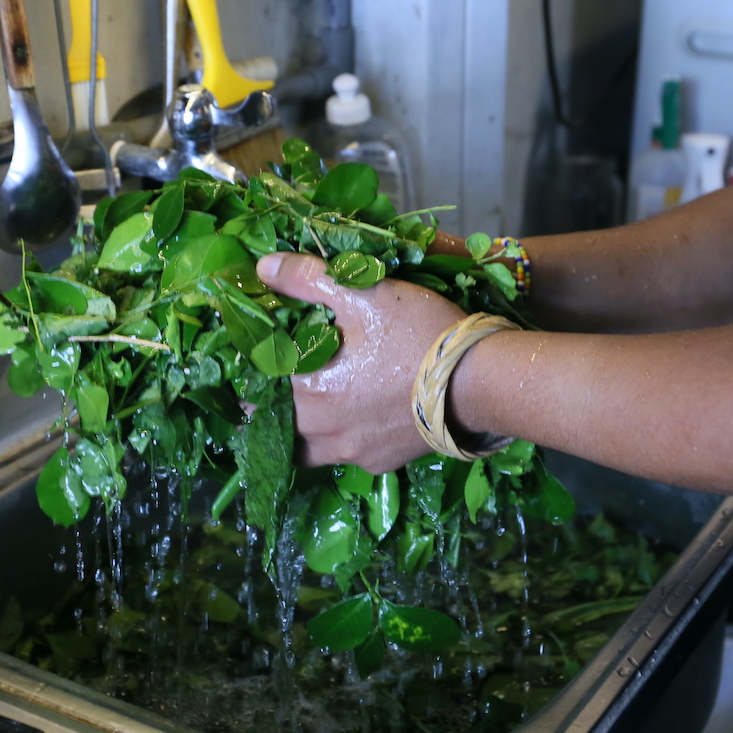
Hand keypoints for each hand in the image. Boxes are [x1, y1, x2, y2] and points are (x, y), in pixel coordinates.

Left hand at [257, 252, 465, 473]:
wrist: (479, 382)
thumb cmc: (417, 333)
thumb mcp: (363, 293)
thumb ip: (307, 279)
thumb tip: (262, 268)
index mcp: (306, 390)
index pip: (256, 382)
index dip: (252, 364)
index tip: (258, 350)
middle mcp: (319, 431)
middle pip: (274, 419)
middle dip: (271, 398)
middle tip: (280, 373)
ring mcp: (350, 453)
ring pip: (304, 446)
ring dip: (299, 425)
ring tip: (309, 398)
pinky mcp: (377, 464)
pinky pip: (343, 454)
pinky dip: (338, 437)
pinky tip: (351, 414)